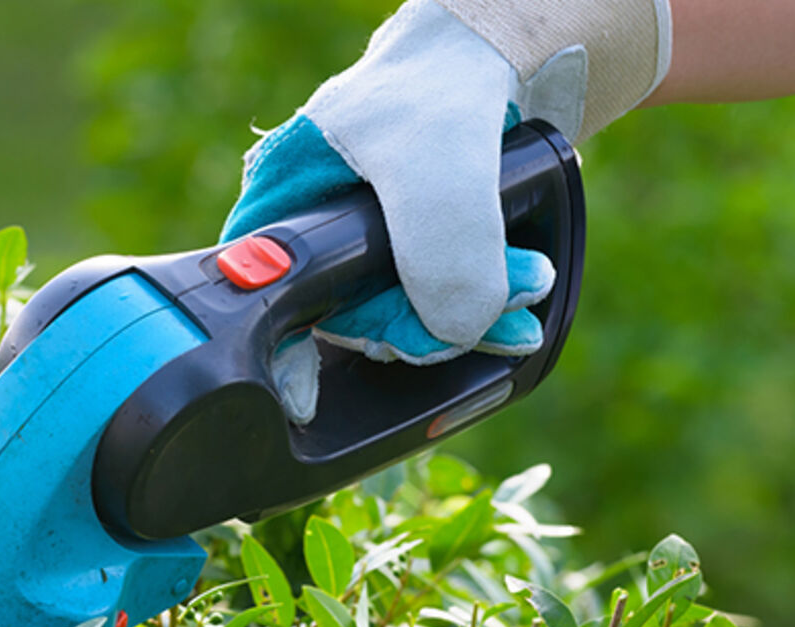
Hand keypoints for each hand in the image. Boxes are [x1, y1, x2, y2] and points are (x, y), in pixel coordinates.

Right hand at [226, 0, 668, 422]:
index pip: (268, 306)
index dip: (286, 358)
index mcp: (279, 210)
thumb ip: (442, 250)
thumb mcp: (441, 167)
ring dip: (470, 318)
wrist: (507, 58)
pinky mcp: (413, 257)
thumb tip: (454, 333)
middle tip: (498, 313)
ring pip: (401, 318)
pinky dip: (482, 307)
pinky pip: (439, 306)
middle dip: (426, 327)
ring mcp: (362, 251)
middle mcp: (312, 237)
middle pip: (348, 322)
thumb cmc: (444, 88)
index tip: (314, 400)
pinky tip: (518, 295)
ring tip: (527, 290)